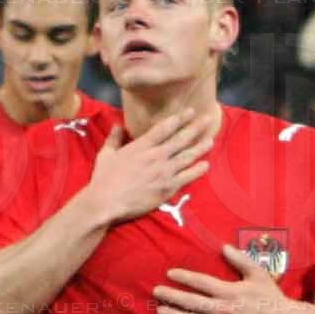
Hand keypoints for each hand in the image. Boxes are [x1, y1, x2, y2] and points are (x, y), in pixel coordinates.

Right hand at [82, 111, 214, 224]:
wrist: (107, 201)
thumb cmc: (103, 179)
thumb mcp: (106, 154)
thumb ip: (114, 138)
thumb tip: (118, 125)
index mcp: (142, 146)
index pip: (165, 128)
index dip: (180, 118)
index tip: (191, 112)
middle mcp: (156, 155)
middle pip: (181, 139)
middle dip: (196, 128)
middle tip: (208, 119)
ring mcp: (164, 171)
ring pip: (187, 156)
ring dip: (200, 147)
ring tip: (211, 140)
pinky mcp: (168, 188)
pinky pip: (187, 177)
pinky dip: (198, 170)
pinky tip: (206, 165)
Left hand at [159, 242, 300, 313]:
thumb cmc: (271, 298)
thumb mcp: (258, 274)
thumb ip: (240, 259)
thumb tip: (224, 247)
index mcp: (228, 291)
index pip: (200, 282)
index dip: (183, 277)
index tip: (170, 274)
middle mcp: (221, 309)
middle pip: (190, 302)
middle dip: (171, 296)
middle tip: (157, 292)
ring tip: (160, 311)